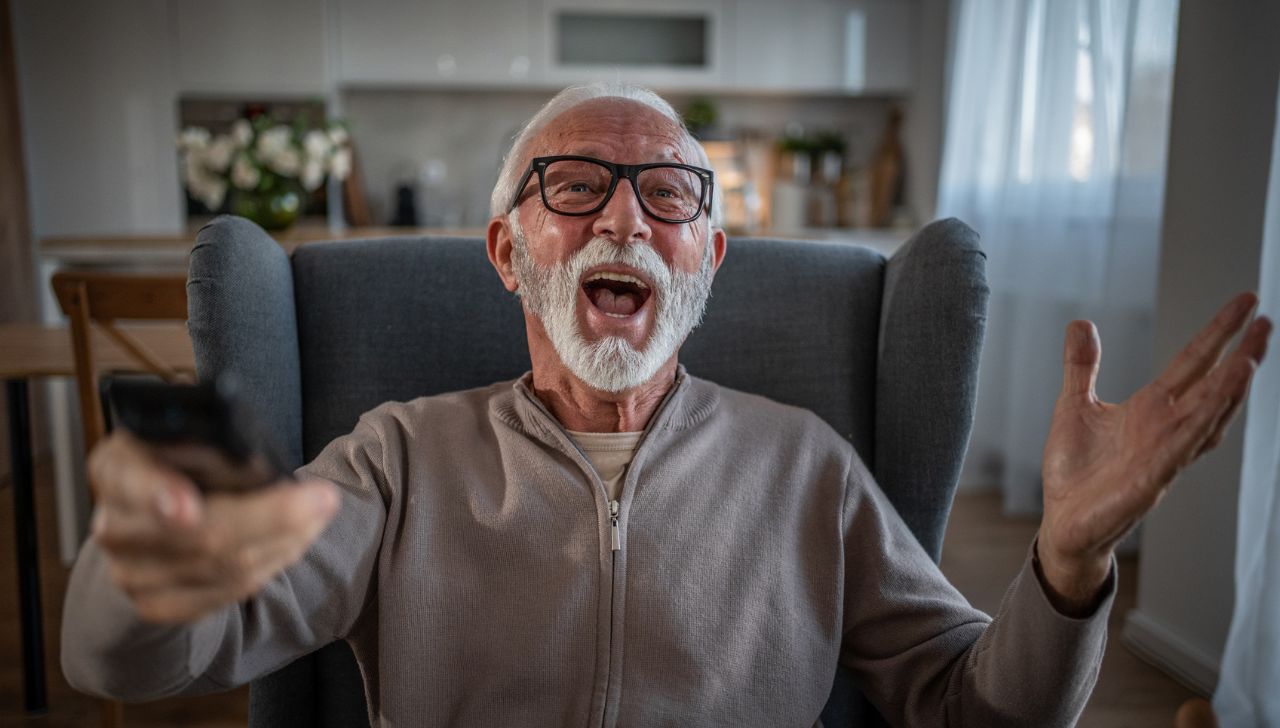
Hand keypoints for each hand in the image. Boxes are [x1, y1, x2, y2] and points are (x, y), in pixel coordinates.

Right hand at [86, 431, 339, 623]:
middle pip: (200, 533)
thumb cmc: (182, 464)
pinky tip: (298, 538)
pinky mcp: (158, 607)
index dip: (158, 494)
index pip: (131, 481)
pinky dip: (274, 561)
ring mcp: (131, 574)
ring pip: (225, 566)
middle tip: (324, 497)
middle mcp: (113, 525)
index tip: (188, 508)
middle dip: (274, 516)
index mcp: (116, 468)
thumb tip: (262, 470)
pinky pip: (230, 591)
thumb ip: (216, 448)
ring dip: (287, 538)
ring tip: (321, 511)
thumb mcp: (191, 438)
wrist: (149, 522)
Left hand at [1037, 293, 1271, 610]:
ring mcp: (1164, 455)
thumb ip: (1082, 366)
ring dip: (1227, 392)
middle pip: (1213, 385)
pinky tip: (1210, 409)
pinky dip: (1195, 430)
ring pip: (1206, 419)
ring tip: (1249, 359)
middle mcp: (1166, 428)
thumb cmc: (1076, 471)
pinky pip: (1180, 452)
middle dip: (1240, 355)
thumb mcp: (1074, 406)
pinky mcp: (1150, 481)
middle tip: (1265, 321)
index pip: (1194, 362)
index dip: (1219, 333)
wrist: (1063, 522)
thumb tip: (1081, 322)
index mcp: (1152, 408)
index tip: (1247, 302)